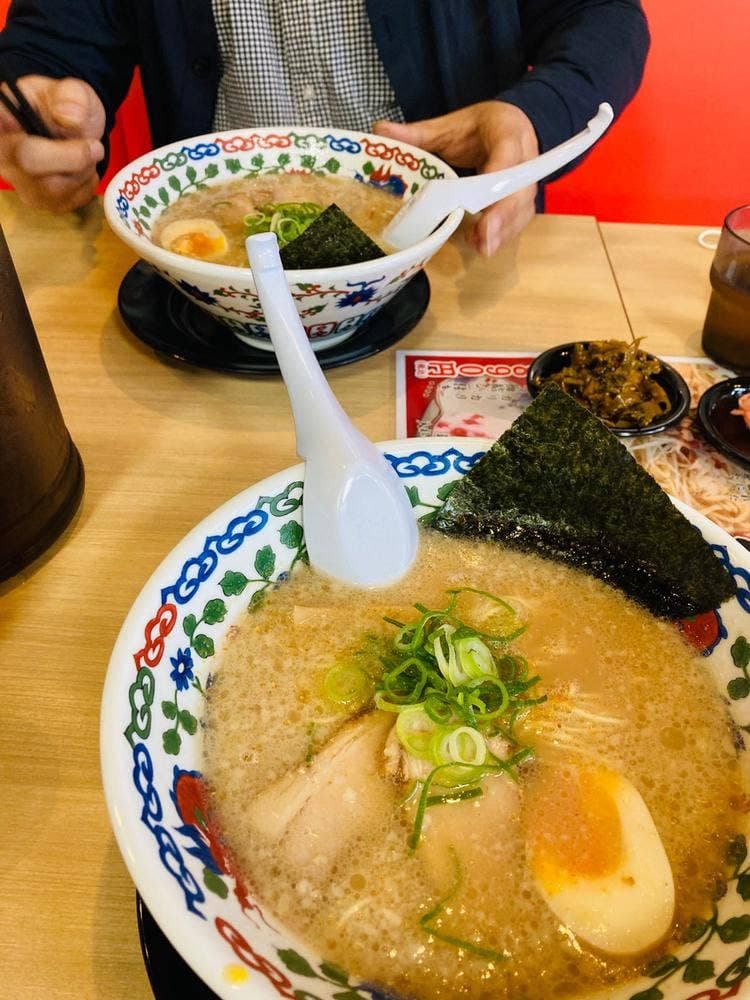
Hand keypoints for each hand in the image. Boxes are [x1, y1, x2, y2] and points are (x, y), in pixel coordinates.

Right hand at [0, 76, 105, 211]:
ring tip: (86, 153)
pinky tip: (81, 169)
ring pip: (54, 189)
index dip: (29, 135)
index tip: (66, 126)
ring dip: (82, 171)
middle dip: (72, 157)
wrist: (74, 129)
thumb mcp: (72, 90)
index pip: (4, 125)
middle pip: (29, 163)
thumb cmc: (66, 107)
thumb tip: (70, 118)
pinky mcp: (40, 202)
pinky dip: (85, 185)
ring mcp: (19, 182)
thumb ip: (72, 96)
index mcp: (3, 118)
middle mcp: (3, 154)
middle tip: (95, 146)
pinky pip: (69, 201)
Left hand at [373, 101, 539, 256]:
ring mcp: (526, 182)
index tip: (481, 199)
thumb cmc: (479, 128)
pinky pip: (518, 221)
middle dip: (502, 215)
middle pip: (519, 190)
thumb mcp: (450, 125)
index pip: (506, 153)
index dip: (497, 175)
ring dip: (502, 231)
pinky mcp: (523, 201)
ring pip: (521, 209)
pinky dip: (501, 235)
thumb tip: (379, 131)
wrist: (512, 126)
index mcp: (506, 131)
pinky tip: (482, 246)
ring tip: (481, 248)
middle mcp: (524, 158)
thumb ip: (419, 132)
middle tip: (483, 238)